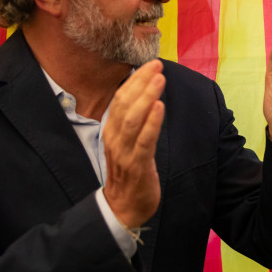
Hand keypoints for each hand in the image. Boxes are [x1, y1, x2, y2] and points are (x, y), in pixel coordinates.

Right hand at [102, 60, 165, 228]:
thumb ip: (133, 121)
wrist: (123, 207)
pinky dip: (151, 123)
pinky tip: (159, 108)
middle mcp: (115, 138)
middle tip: (157, 65)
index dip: (135, 80)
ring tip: (159, 80)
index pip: (120, 99)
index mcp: (111, 130)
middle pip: (125, 104)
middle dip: (141, 83)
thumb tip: (145, 96)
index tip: (150, 64)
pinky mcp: (137, 165)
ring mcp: (124, 152)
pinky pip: (143, 141)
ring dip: (146, 97)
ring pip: (133, 119)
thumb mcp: (126, 142)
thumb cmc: (128, 171)